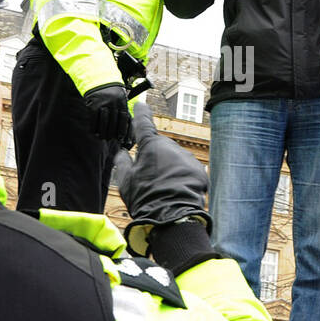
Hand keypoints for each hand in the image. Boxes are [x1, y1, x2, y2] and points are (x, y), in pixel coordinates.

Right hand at [84, 84, 133, 147]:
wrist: (98, 78)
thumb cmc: (111, 92)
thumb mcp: (120, 98)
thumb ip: (122, 110)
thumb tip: (127, 128)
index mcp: (122, 100)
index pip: (124, 118)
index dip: (122, 129)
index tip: (121, 138)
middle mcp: (113, 101)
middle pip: (114, 121)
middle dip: (112, 132)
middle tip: (110, 139)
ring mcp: (102, 102)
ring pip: (104, 122)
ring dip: (103, 132)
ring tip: (102, 137)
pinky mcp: (92, 103)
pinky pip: (93, 118)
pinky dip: (93, 127)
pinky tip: (93, 132)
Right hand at [118, 103, 211, 256]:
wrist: (172, 215)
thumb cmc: (145, 197)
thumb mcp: (125, 181)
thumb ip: (122, 162)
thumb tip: (121, 152)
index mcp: (150, 145)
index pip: (143, 123)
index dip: (141, 113)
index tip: (141, 105)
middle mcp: (170, 146)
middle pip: (160, 146)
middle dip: (155, 156)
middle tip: (149, 177)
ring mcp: (186, 157)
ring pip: (174, 158)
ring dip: (169, 168)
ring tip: (163, 188)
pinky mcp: (198, 169)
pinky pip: (187, 170)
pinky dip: (182, 177)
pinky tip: (175, 191)